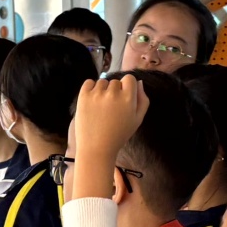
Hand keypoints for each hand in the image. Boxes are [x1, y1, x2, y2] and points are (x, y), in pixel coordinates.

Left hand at [69, 77, 147, 199]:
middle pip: (115, 81)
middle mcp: (113, 93)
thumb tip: (139, 82)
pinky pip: (88, 83)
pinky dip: (90, 89)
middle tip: (111, 108)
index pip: (129, 78)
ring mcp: (97, 94)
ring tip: (100, 108)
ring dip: (102, 90)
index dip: (127, 87)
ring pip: (102, 82)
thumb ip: (143, 100)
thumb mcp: (138, 120)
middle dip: (114, 91)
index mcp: (128, 98)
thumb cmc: (119, 135)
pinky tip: (92, 102)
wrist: (96, 148)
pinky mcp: (83, 96)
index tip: (123, 98)